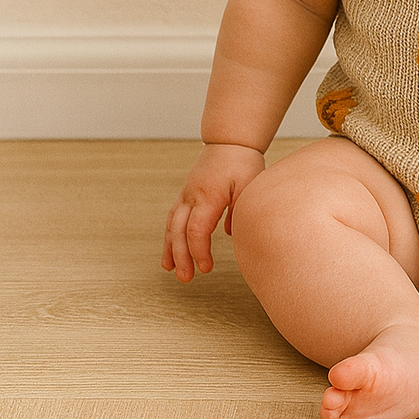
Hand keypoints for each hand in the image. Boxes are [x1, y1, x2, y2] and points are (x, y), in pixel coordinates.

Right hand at [161, 143, 265, 281]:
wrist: (229, 140)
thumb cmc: (242, 161)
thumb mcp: (248, 184)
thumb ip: (239, 210)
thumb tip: (229, 235)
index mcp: (208, 195)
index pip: (197, 230)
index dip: (199, 252)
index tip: (206, 268)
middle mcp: (192, 196)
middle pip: (178, 231)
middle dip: (181, 257)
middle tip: (186, 278)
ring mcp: (186, 194)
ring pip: (171, 226)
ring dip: (170, 249)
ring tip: (171, 270)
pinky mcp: (185, 194)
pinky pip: (172, 218)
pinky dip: (169, 235)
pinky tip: (170, 249)